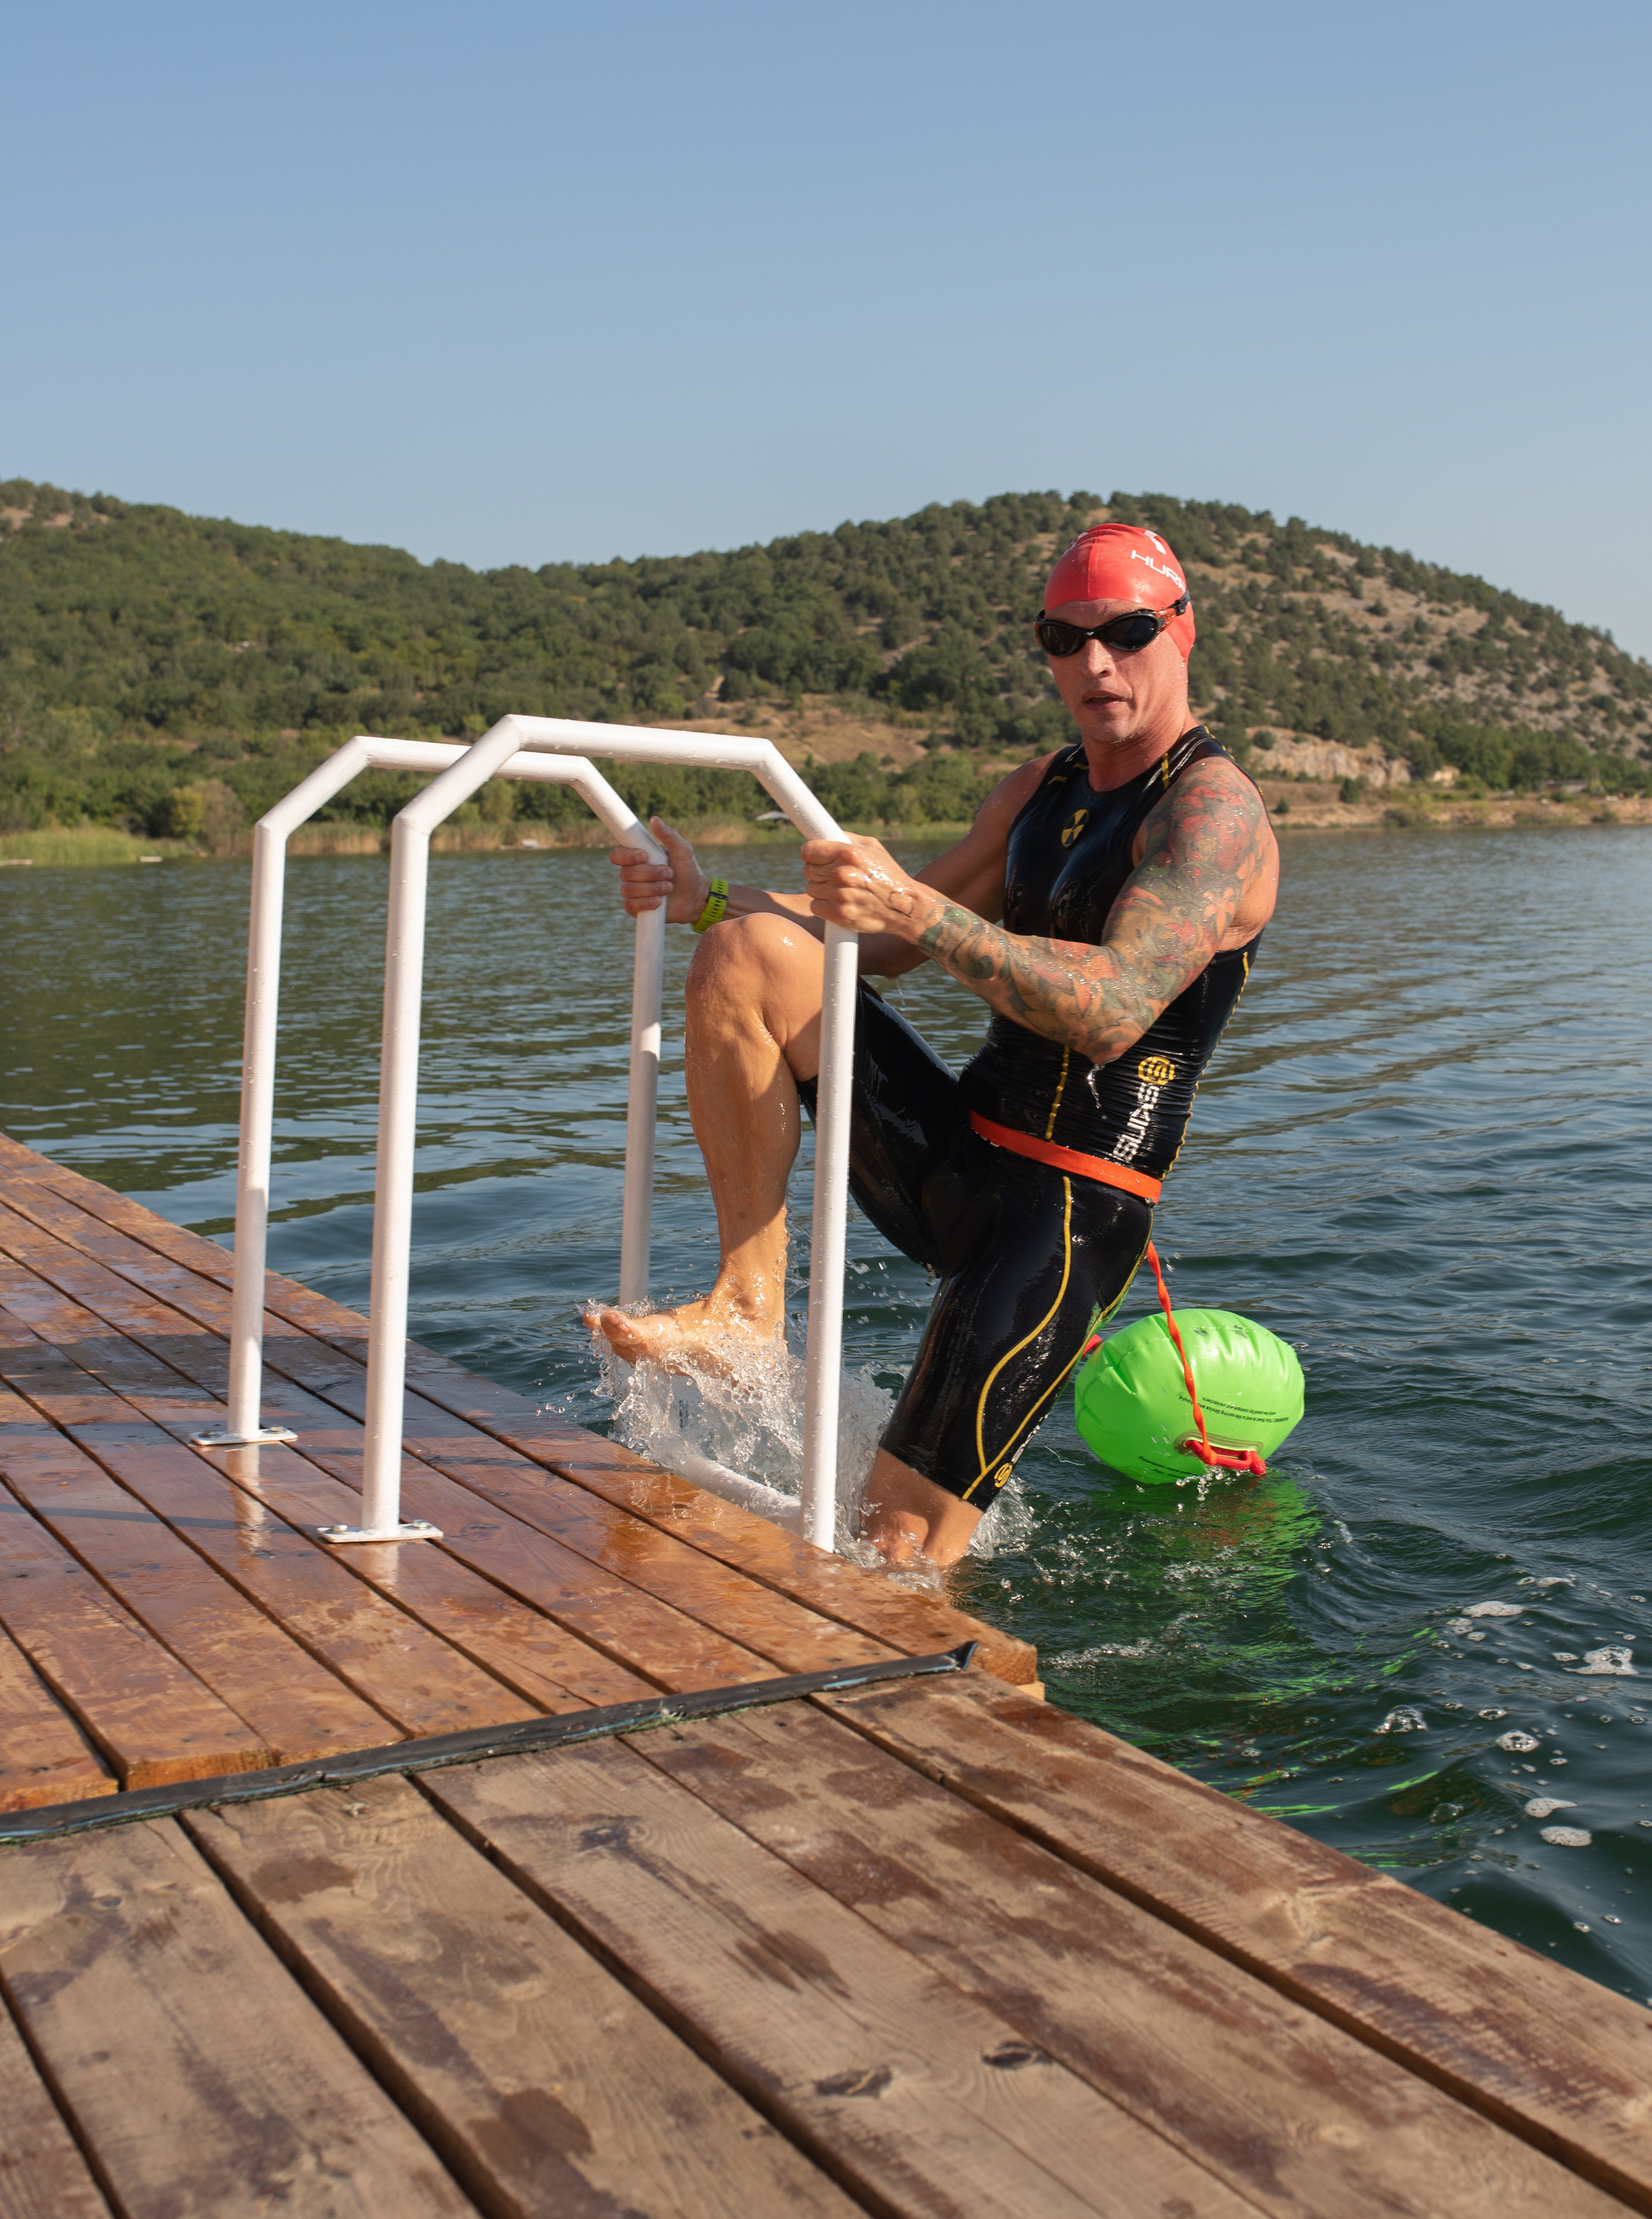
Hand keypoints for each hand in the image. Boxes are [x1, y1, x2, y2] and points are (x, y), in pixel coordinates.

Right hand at [608, 816, 709, 922]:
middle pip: (625, 873)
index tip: (644, 856)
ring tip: (669, 887)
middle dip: (649, 873)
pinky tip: (659, 902)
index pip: (617, 854)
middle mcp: (632, 874)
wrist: (696, 897)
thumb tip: (654, 819)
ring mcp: (633, 891)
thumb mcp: (683, 851)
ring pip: (628, 890)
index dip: (626, 856)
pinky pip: (630, 906)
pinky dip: (645, 903)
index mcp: (637, 857)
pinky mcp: (636, 908)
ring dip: (651, 888)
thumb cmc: (688, 871)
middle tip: (669, 873)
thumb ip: (670, 836)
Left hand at [801, 834, 933, 937]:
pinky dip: (823, 905)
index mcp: (849, 853)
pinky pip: (814, 906)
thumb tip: (823, 834)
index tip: (813, 857)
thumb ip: (846, 838)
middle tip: (831, 874)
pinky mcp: (840, 914)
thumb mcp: (872, 847)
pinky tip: (838, 902)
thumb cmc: (887, 873)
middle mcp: (842, 874)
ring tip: (839, 889)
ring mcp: (840, 895)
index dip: (810, 853)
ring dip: (820, 889)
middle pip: (807, 870)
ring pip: (810, 888)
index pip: (809, 850)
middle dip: (817, 871)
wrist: (904, 906)